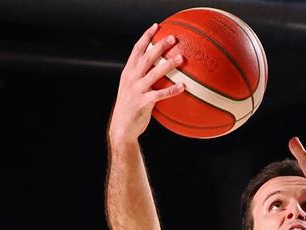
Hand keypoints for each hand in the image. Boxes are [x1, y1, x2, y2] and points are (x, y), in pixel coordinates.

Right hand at [108, 24, 185, 145]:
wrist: (121, 128)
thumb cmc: (130, 107)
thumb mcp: (131, 88)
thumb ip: (142, 77)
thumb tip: (159, 69)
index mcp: (128, 72)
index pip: (137, 49)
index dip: (146, 36)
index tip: (156, 26)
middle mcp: (131, 78)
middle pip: (146, 57)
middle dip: (159, 45)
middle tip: (173, 38)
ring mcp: (136, 90)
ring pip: (154, 73)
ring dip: (168, 64)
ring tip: (181, 57)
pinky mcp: (143, 103)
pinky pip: (160, 94)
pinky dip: (172, 90)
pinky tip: (183, 86)